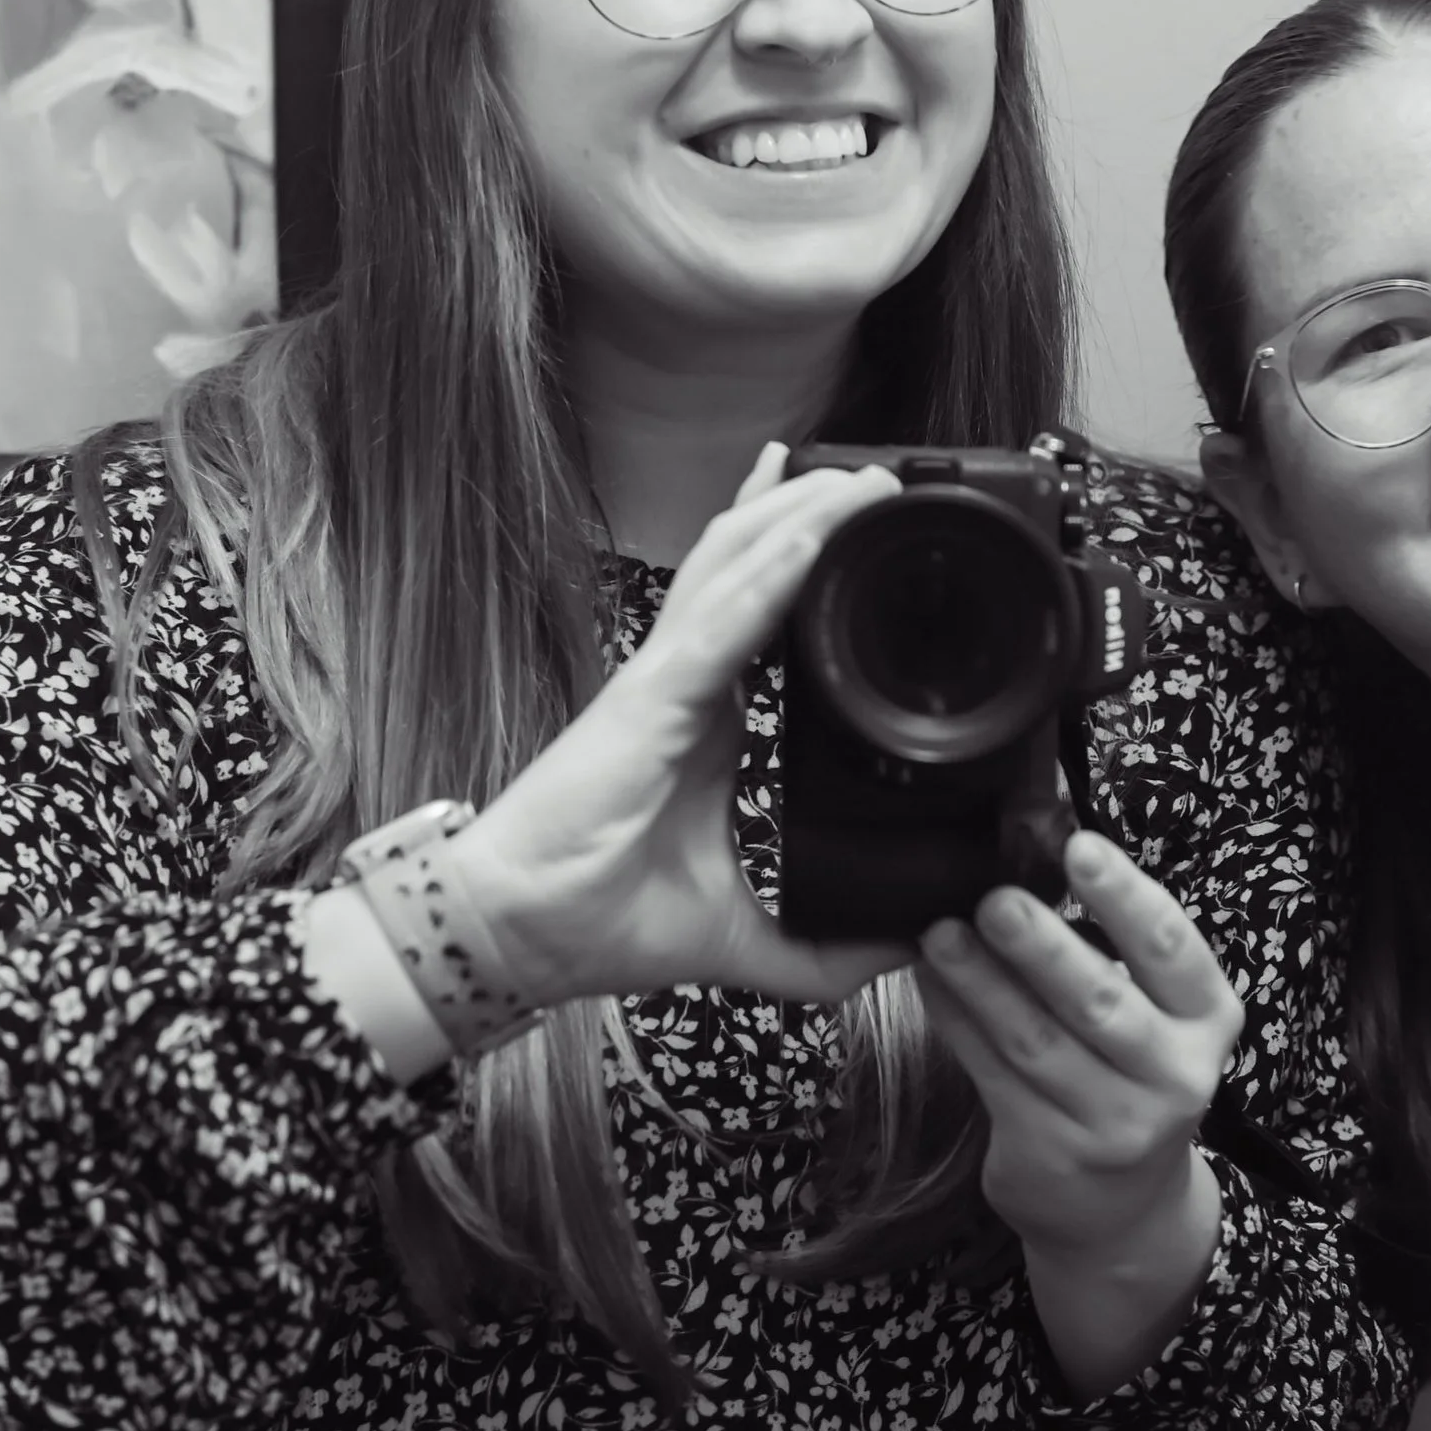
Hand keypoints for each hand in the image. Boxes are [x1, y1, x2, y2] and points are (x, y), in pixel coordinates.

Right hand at [449, 444, 914, 1010]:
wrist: (521, 936)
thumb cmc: (603, 919)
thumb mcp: (746, 939)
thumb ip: (824, 952)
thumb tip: (909, 951)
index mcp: (706, 721)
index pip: (764, 618)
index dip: (805, 562)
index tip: (864, 526)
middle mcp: (685, 684)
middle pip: (752, 568)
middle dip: (812, 513)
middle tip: (881, 477)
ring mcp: (663, 681)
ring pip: (736, 570)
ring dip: (800, 518)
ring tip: (862, 478)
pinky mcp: (648, 699)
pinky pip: (719, 622)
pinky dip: (768, 575)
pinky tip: (811, 536)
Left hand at [914, 828, 1240, 1398]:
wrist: (1118, 1209)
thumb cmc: (1127, 1075)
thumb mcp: (1155, 1017)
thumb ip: (1114, 950)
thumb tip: (1031, 846)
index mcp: (1208, 1020)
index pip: (1173, 948)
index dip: (1126, 896)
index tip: (1079, 847)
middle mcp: (1174, 1076)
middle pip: (1102, 1003)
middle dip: (1044, 948)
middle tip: (994, 898)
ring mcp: (1113, 1124)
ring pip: (1035, 1041)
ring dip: (980, 982)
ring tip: (937, 932)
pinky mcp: (1050, 1152)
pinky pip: (991, 1074)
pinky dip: (955, 1021)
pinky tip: (928, 980)